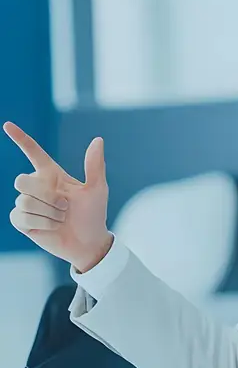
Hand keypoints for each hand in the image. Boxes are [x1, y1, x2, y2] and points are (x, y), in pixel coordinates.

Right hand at [4, 121, 112, 271]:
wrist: (89, 242)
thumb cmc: (93, 214)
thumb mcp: (97, 189)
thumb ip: (94, 165)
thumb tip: (98, 139)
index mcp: (51, 174)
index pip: (32, 152)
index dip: (20, 138)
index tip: (7, 125)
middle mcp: (36, 186)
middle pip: (22, 180)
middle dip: (45, 195)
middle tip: (65, 206)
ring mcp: (27, 203)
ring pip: (24, 200)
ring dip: (48, 212)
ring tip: (60, 218)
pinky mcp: (22, 220)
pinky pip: (21, 216)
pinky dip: (40, 222)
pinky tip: (50, 227)